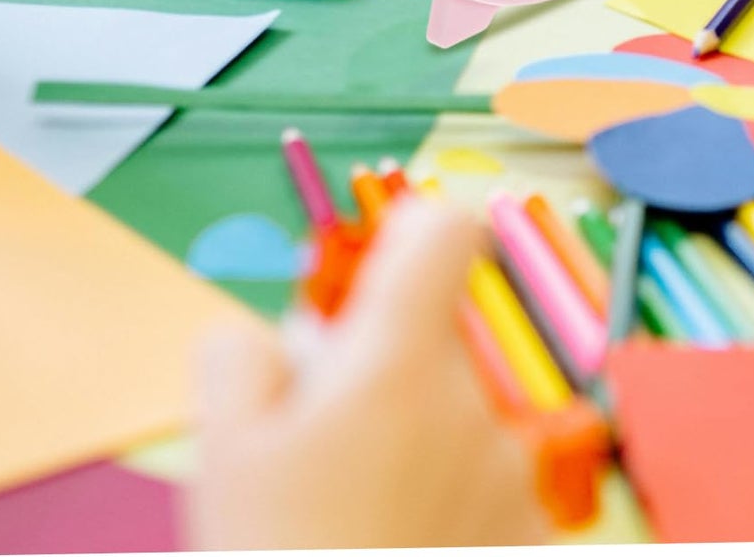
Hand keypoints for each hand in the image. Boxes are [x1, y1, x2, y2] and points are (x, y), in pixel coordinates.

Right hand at [190, 199, 549, 550]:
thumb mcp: (221, 451)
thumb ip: (246, 352)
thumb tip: (296, 331)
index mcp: (400, 365)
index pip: (446, 228)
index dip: (412, 229)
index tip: (377, 271)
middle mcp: (472, 403)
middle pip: (434, 333)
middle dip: (380, 365)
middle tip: (320, 440)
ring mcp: (510, 471)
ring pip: (455, 409)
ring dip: (412, 436)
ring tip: (353, 512)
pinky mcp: (532, 532)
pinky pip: (482, 476)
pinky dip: (445, 496)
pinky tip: (395, 544)